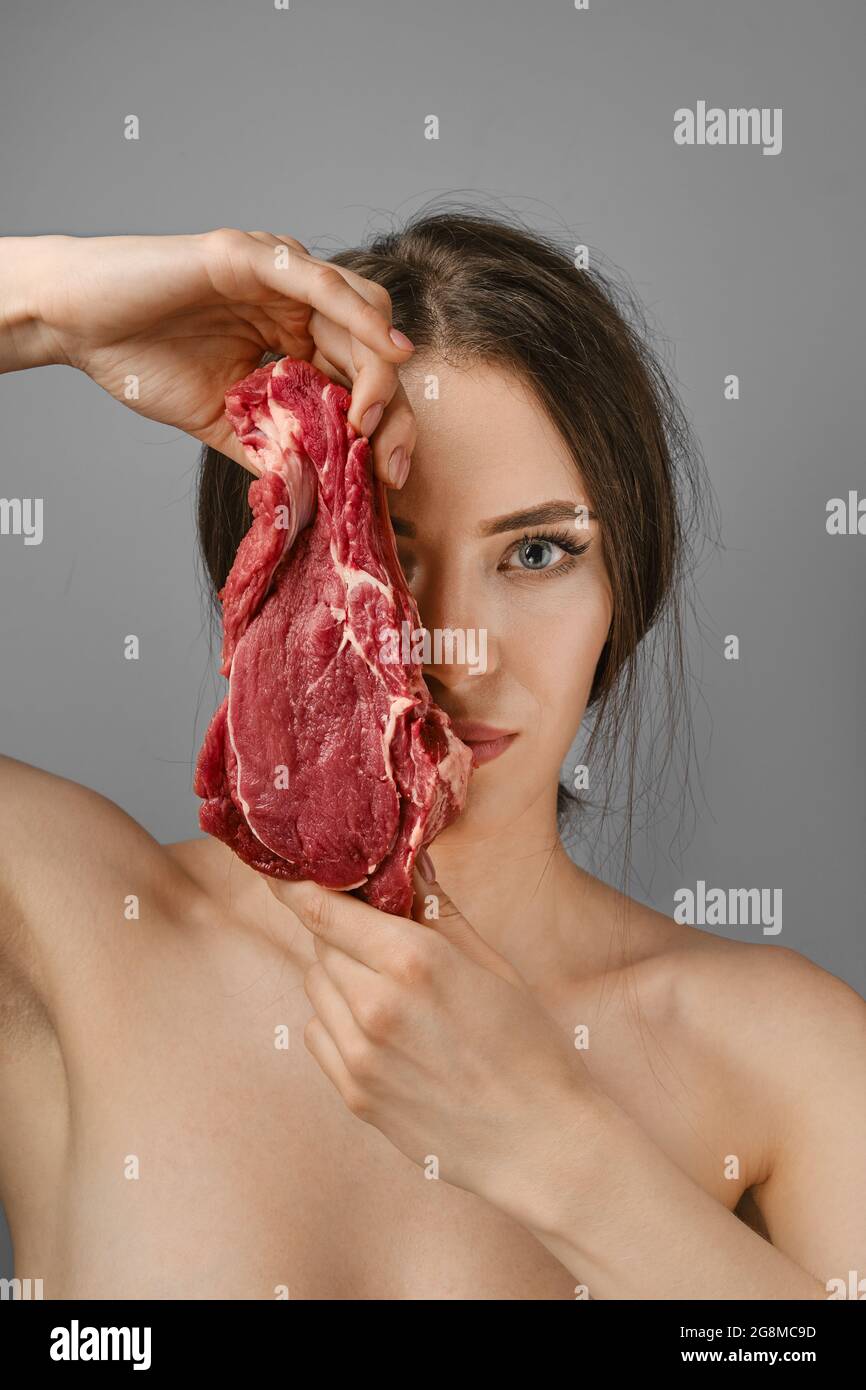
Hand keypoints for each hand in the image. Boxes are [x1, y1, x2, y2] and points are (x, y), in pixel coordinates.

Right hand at [0, 230, 417, 484]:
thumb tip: (316, 494)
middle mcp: (296, 302)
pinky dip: (356, 312)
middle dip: (393, 407)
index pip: (359, 378)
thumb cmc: (142, 361)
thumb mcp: (221, 421)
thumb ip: (269, 447)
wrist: (77, 327)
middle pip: (371, 348)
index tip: (392, 475)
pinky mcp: (251, 256)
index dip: (387, 425)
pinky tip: (386, 345)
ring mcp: (278, 274)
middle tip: (393, 459)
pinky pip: (317, 280)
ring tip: (374, 416)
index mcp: (293, 337)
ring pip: (357, 312)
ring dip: (378, 367)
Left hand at [265, 867, 595, 1217]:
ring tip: (390, 989)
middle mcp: (375, 1005)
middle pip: (320, 944)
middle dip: (340, 931)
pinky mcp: (353, 1095)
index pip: (323, 910)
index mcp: (413, 961)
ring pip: (315, 987)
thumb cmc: (528, 1047)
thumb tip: (406, 860)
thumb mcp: (491, 964)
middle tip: (377, 935)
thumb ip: (437, 909)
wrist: (538, 1143)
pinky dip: (337, 1020)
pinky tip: (382, 1029)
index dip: (295, 885)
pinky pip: (319, 1034)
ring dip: (339, 975)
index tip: (282, 870)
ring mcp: (359, 1055)